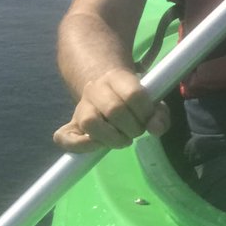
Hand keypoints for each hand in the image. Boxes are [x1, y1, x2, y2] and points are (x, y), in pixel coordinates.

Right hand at [53, 68, 169, 151]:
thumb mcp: (151, 102)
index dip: (145, 112)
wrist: (105, 89)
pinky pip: (65, 138)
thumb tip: (156, 128)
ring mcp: (80, 107)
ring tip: (122, 139)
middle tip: (137, 131)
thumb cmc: (133, 100)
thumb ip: (160, 115)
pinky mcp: (70, 126)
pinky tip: (99, 146)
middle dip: (132, 127)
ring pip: (90, 122)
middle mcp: (95, 89)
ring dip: (111, 138)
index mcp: (117, 78)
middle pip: (114, 109)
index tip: (149, 118)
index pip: (133, 94)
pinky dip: (81, 146)